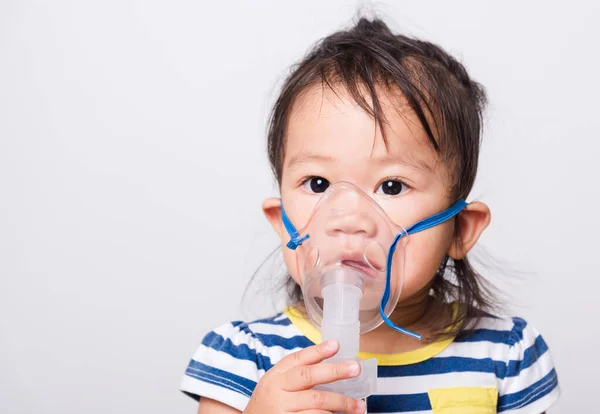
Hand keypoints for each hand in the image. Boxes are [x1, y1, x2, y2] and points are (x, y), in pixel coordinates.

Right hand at [243, 339, 365, 413]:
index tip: (336, 344)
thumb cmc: (269, 404)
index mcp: (276, 377)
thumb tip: (332, 363)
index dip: (317, 351)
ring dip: (341, 403)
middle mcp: (277, 391)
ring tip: (358, 406)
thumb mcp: (276, 384)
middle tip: (355, 369)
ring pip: (316, 402)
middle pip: (309, 377)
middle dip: (335, 371)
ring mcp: (282, 410)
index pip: (297, 359)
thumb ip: (297, 373)